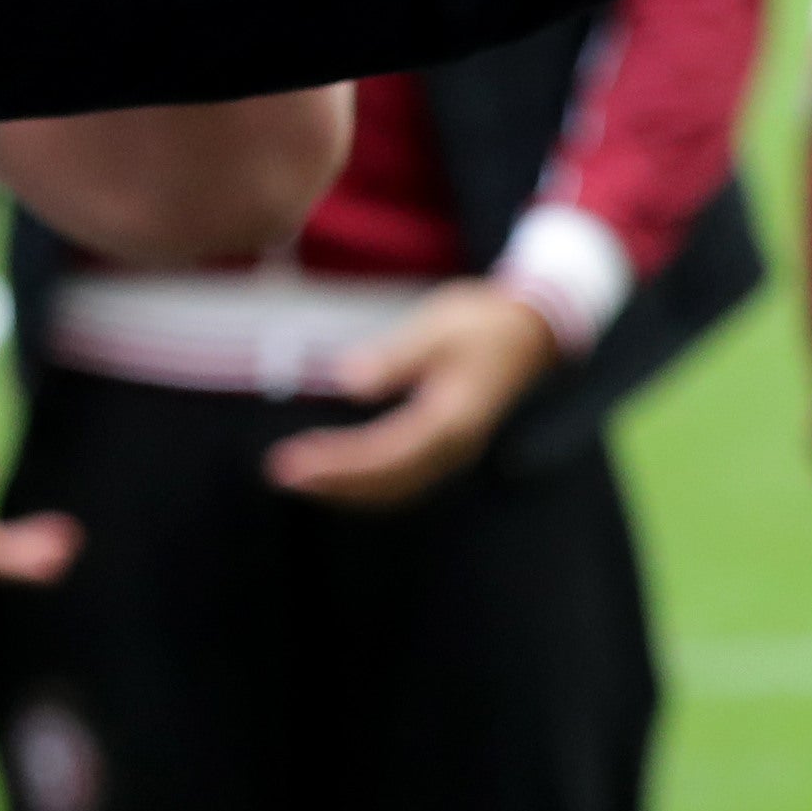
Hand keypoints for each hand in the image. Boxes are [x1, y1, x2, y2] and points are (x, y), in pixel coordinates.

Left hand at [272, 282, 565, 508]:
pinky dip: (367, 482)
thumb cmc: (482, 322)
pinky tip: (335, 476)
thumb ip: (396, 356)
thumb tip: (348, 381)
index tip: (294, 461)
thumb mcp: (438, 327)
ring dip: (347, 488)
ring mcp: (454, 451)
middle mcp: (456, 446)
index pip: (387, 452)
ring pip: (397, 486)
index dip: (339, 462)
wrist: (530, 330)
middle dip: (334, 482)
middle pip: (389, 480)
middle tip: (281, 473)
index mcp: (453, 418)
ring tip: (297, 479)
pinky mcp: (447, 445)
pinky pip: (405, 477)